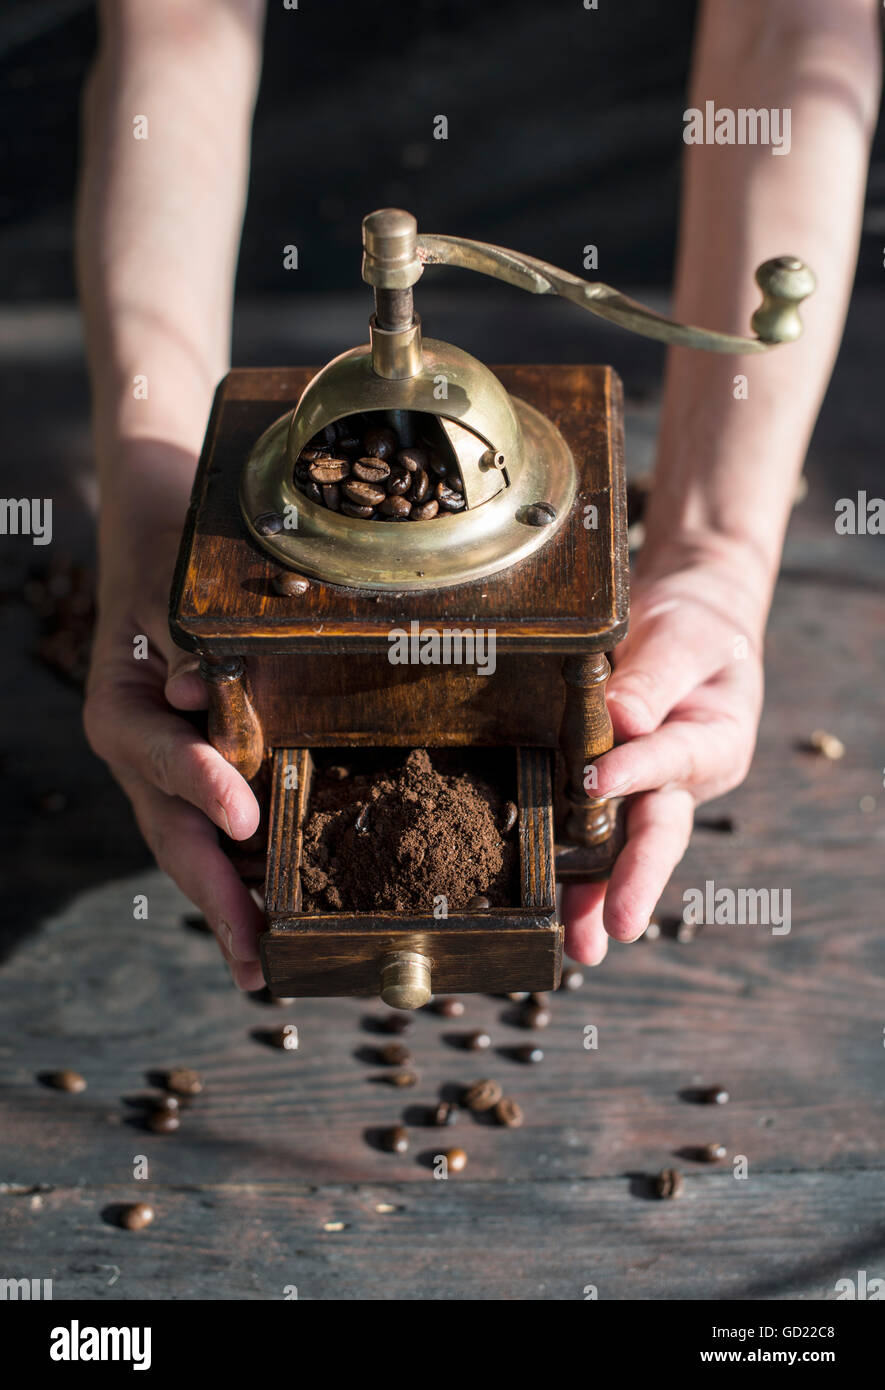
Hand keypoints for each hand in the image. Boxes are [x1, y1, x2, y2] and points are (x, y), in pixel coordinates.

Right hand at [83, 454, 263, 989]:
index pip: (159, 756)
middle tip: (256, 956)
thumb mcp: (169, 586)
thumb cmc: (164, 560)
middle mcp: (139, 754)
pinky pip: (217, 830)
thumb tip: (198, 691)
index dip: (200, 785)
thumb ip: (184, 639)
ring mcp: (166, 773)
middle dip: (216, 897)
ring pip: (193, 848)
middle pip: (173, 834)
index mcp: (121, 709)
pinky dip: (245, 870)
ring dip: (230, 904)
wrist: (154, 545)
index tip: (243, 815)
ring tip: (270, 960)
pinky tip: (281, 909)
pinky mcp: (198, 775)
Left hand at [562, 537, 765, 964]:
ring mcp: (646, 793)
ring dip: (597, 896)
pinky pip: (589, 832)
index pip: (671, 757)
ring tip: (581, 946)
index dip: (635, 769)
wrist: (689, 624)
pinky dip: (570, 869)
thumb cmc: (695, 626)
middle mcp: (682, 780)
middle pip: (656, 834)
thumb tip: (619, 716)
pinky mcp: (610, 794)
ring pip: (620, 849)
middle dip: (635, 881)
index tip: (594, 780)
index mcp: (714, 740)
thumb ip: (653, 675)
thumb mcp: (683, 637)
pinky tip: (547, 905)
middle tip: (619, 926)